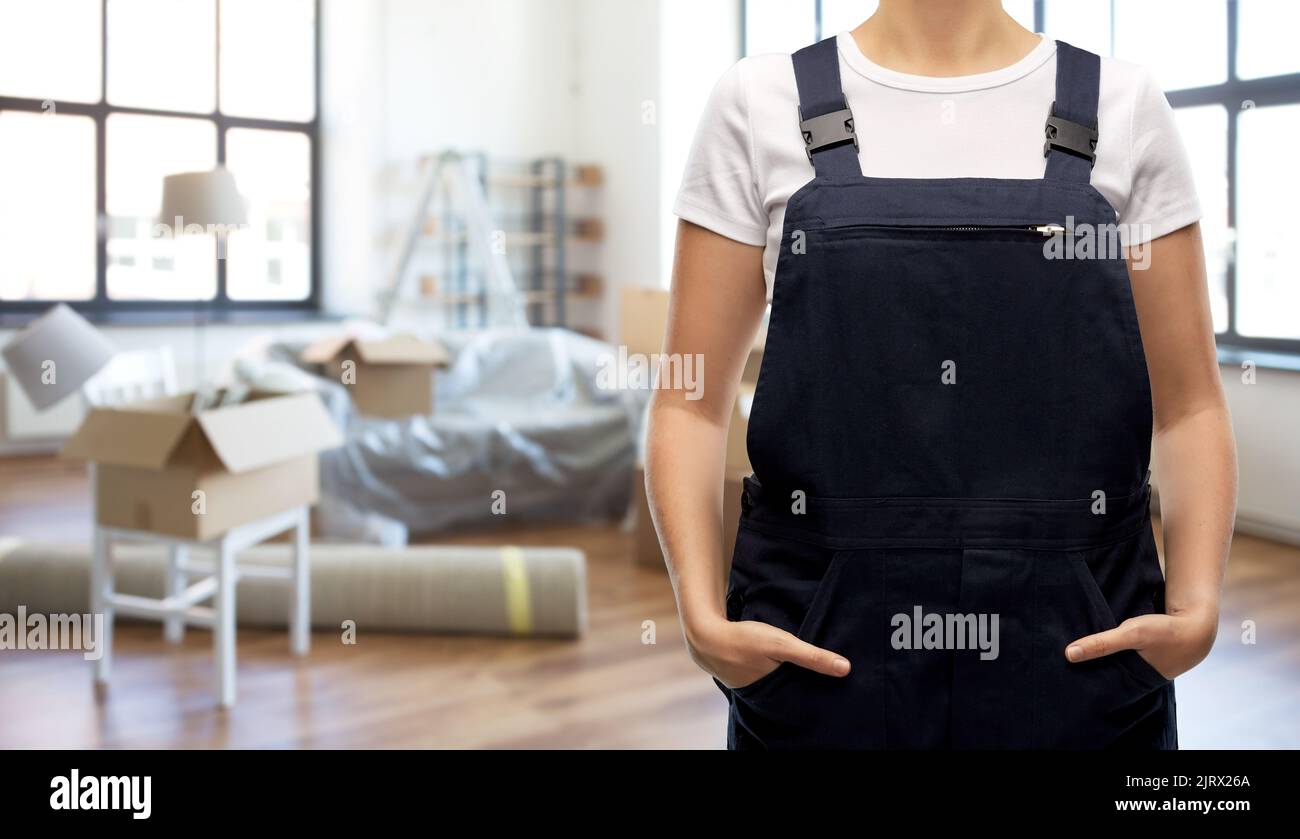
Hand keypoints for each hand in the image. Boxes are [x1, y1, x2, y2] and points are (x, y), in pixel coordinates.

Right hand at [686, 616, 849, 689]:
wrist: (704, 636)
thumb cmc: (744, 640)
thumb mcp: (781, 644)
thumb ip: (812, 657)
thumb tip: (846, 669)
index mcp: (777, 692)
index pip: (805, 697)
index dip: (820, 693)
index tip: (837, 688)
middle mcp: (765, 695)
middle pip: (792, 693)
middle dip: (805, 686)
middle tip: (825, 678)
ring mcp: (753, 688)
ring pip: (778, 686)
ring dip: (789, 679)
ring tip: (803, 670)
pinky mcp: (744, 678)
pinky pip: (766, 679)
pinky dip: (774, 673)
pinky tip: (778, 665)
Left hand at [1066, 606, 1217, 679]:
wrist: (1198, 622)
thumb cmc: (1166, 631)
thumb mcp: (1131, 634)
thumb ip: (1102, 644)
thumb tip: (1068, 654)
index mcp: (1133, 681)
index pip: (1101, 686)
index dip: (1083, 681)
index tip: (1061, 677)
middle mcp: (1136, 677)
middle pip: (1105, 674)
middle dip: (1088, 670)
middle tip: (1060, 664)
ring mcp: (1141, 666)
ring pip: (1114, 663)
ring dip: (1099, 657)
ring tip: (1071, 653)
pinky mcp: (1143, 653)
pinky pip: (1121, 653)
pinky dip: (1110, 648)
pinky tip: (1093, 641)